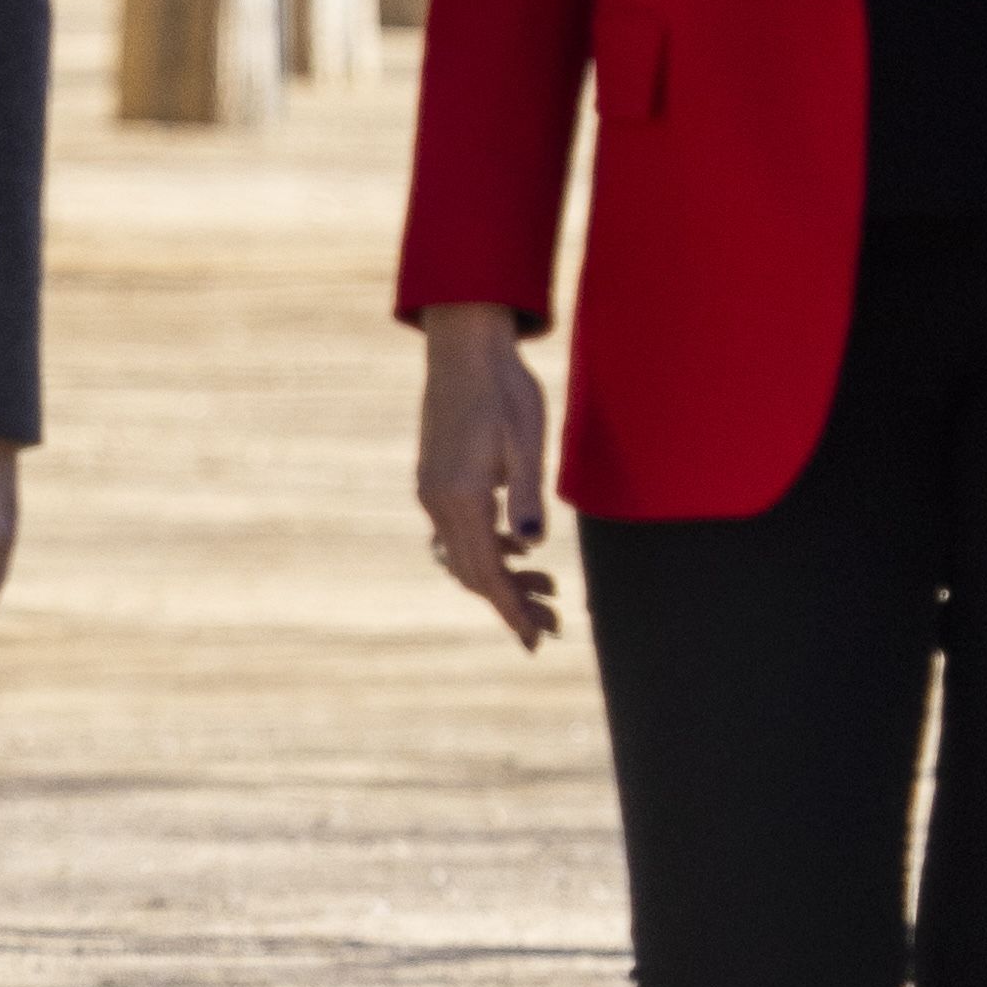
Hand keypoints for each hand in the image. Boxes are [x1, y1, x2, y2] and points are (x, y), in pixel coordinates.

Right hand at [414, 304, 559, 649]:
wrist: (466, 345)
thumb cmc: (506, 388)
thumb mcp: (527, 438)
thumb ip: (526, 494)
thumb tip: (530, 545)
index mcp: (461, 496)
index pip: (487, 572)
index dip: (512, 611)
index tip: (536, 641)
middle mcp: (438, 500)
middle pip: (473, 573)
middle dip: (513, 602)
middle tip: (554, 620)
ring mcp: (432, 490)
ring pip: (463, 555)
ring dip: (501, 577)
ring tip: (546, 586)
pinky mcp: (436, 478)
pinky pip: (457, 533)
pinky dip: (486, 550)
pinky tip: (516, 545)